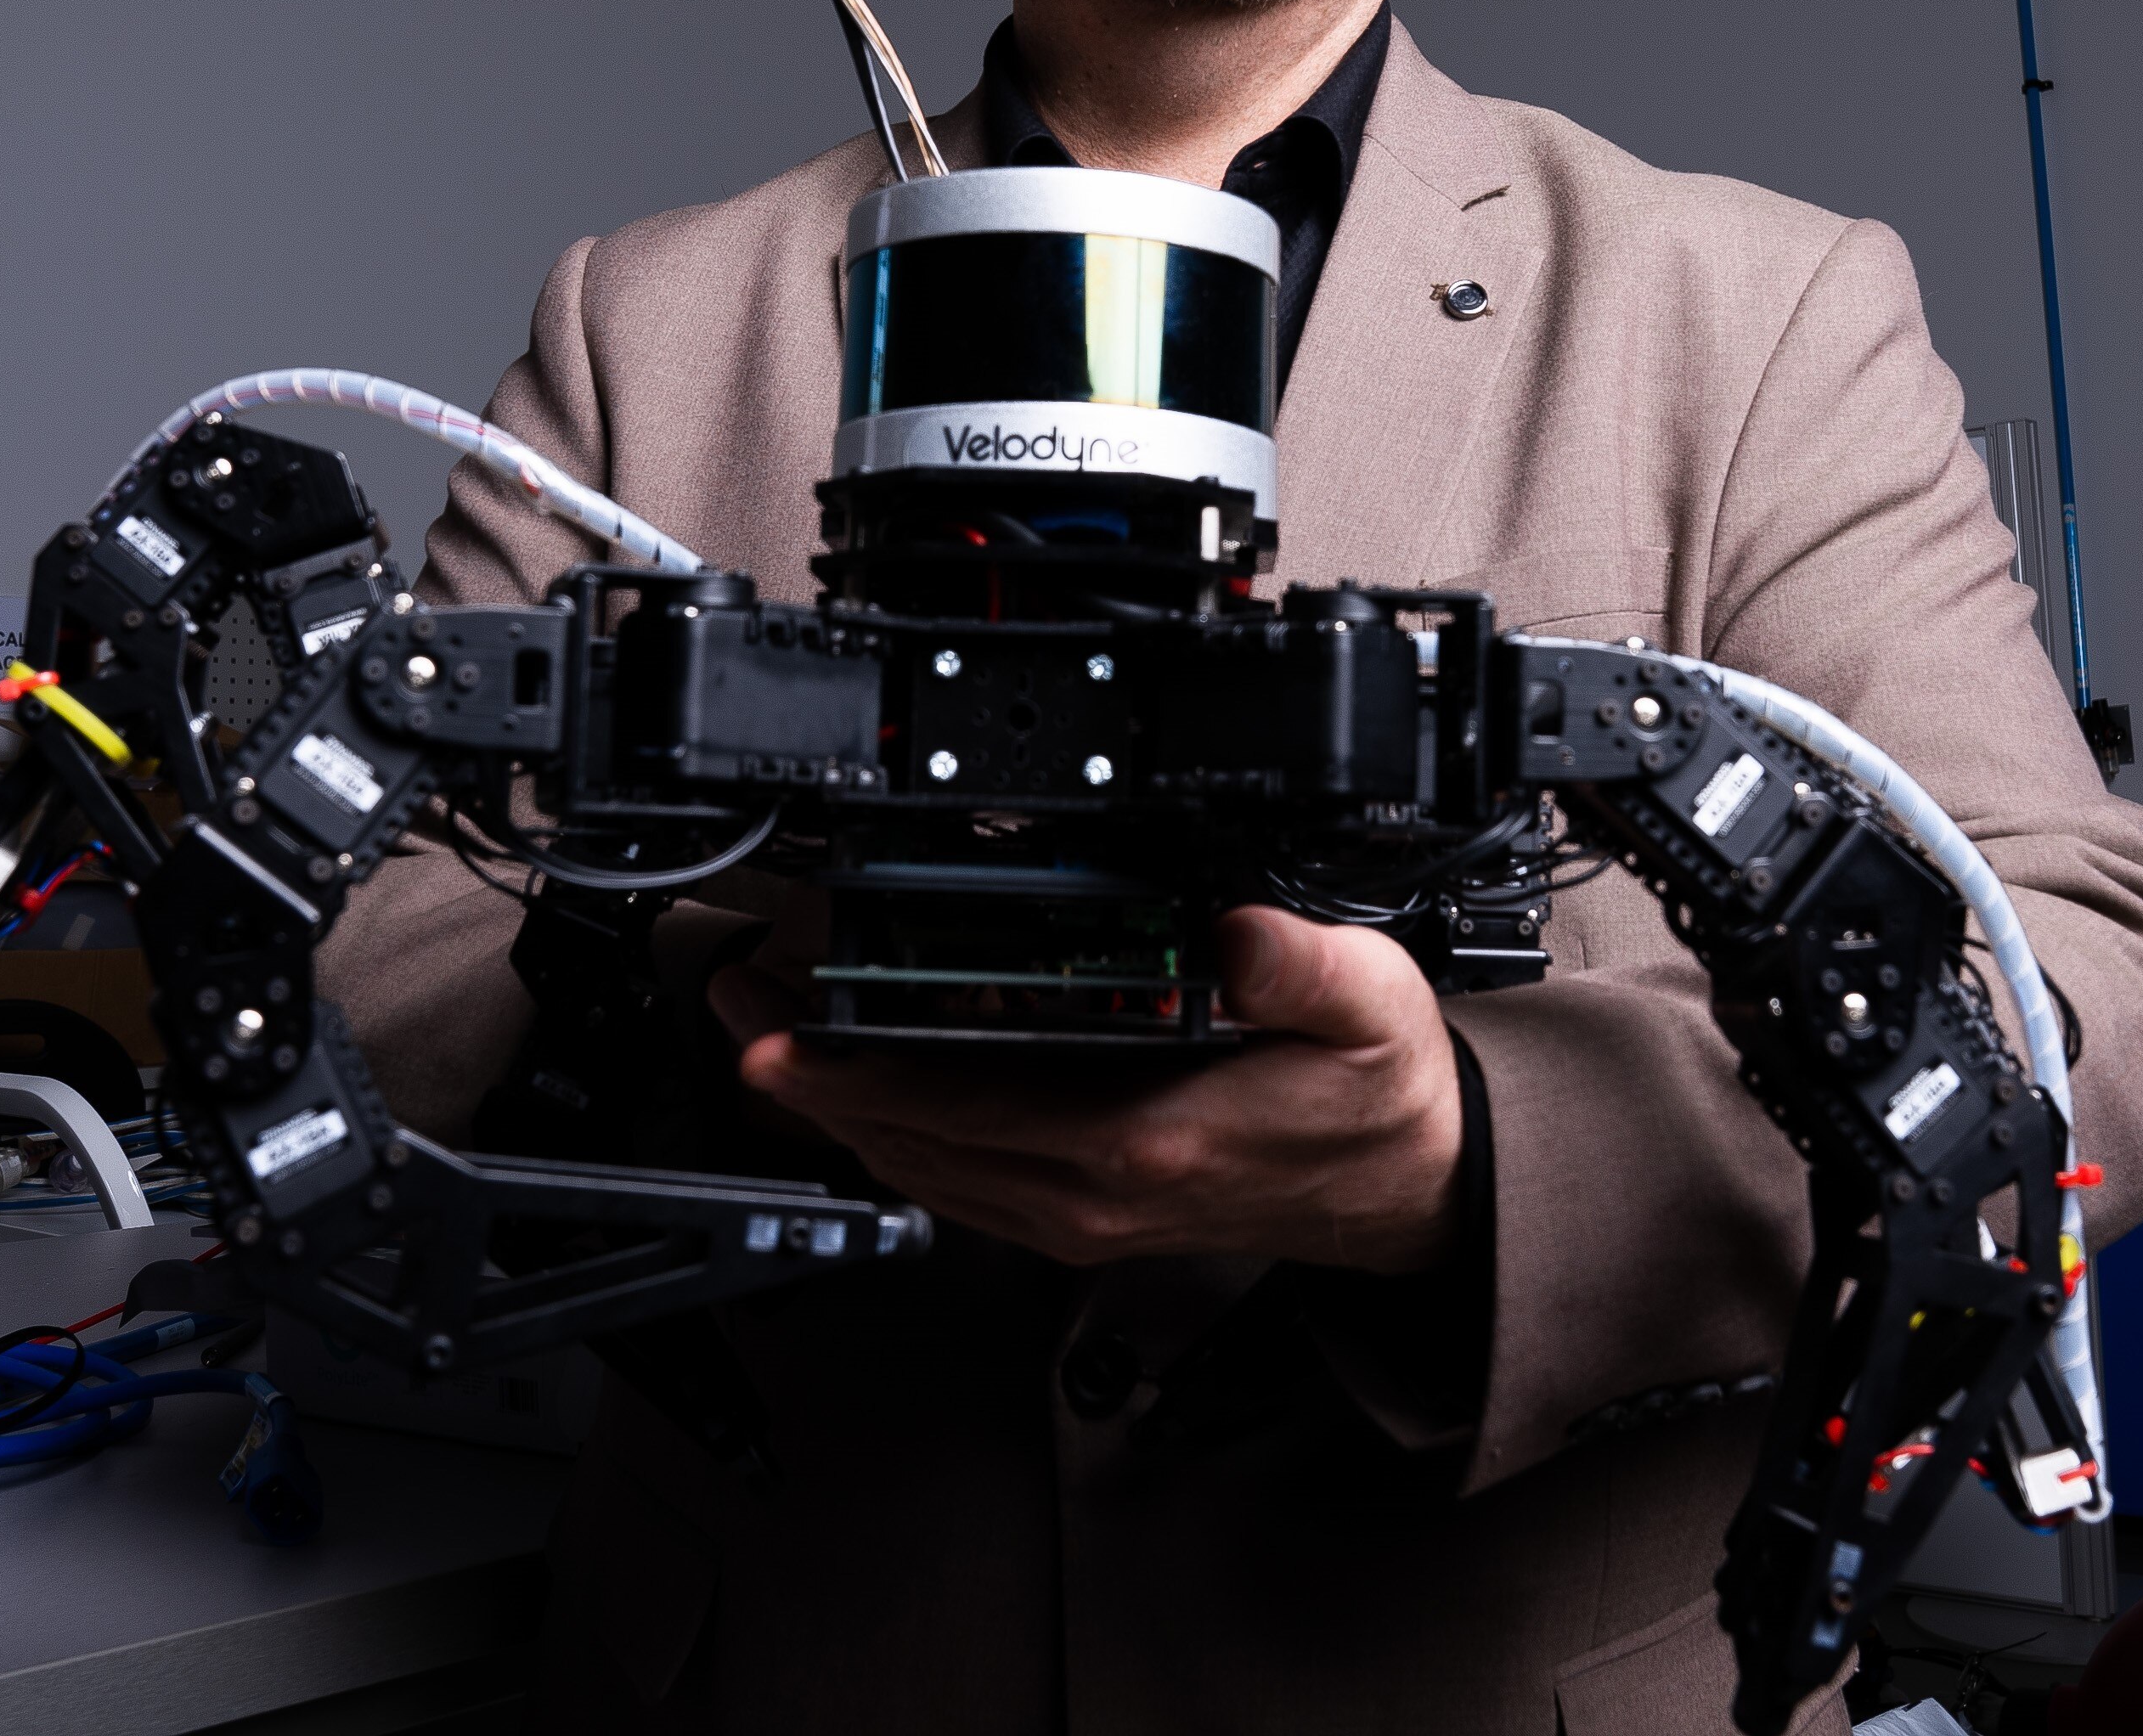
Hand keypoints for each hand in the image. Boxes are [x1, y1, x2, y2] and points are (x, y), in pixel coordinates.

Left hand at [708, 905, 1465, 1272]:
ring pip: (917, 1169)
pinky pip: (954, 1180)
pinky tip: (863, 1087)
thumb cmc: (1376, 1098)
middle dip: (805, 1078)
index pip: (957, 1108)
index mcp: (1139, 1138)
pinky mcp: (1077, 1213)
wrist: (1407, 1190)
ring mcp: (1075, 1213)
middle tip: (736, 1003)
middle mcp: (1087, 1193)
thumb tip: (1233, 929)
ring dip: (835, 1106)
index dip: (850, 1075)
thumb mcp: (1367, 1006)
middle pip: (905, 1142)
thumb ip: (1299, 963)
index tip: (774, 1038)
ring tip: (769, 1032)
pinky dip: (891, 1131)